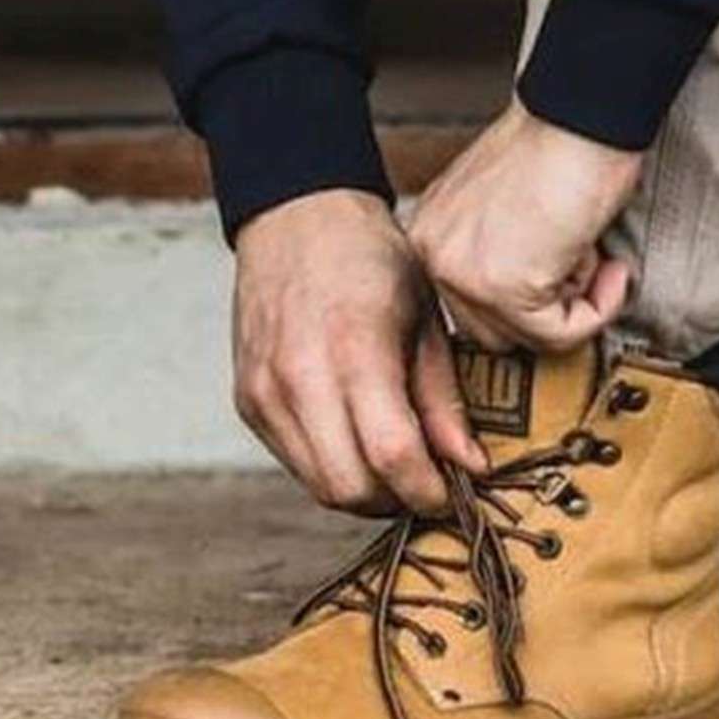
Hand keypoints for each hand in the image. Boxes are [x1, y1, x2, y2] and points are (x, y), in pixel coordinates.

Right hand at [230, 187, 488, 513]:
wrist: (297, 218)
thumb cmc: (370, 258)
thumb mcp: (425, 315)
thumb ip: (443, 397)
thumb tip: (470, 466)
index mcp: (355, 347)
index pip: (391, 454)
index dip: (427, 491)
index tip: (453, 496)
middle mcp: (300, 377)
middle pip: (350, 487)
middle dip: (396, 501)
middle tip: (428, 485)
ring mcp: (266, 393)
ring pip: (318, 486)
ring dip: (363, 492)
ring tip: (397, 466)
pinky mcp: (248, 401)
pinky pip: (294, 462)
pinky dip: (331, 466)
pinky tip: (358, 441)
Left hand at [408, 101, 642, 353]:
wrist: (583, 115)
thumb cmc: (562, 143)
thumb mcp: (505, 201)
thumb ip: (501, 248)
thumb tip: (532, 296)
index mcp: (432, 231)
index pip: (470, 304)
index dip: (530, 296)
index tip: (568, 275)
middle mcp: (435, 254)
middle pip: (493, 330)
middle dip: (549, 305)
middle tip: (587, 265)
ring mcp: (464, 274)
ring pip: (527, 338)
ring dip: (575, 306)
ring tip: (596, 256)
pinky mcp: (505, 288)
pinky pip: (560, 335)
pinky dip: (598, 310)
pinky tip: (612, 270)